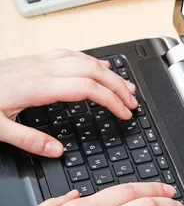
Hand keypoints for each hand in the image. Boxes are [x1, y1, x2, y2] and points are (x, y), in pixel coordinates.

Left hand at [0, 49, 137, 157]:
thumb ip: (28, 140)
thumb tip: (57, 151)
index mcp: (36, 86)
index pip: (86, 88)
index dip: (110, 100)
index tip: (124, 113)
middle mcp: (41, 69)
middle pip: (91, 71)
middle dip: (117, 86)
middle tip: (133, 103)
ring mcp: (38, 62)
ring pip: (83, 60)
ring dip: (108, 73)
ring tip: (126, 86)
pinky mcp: (34, 60)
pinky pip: (70, 55)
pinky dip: (91, 62)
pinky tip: (99, 68)